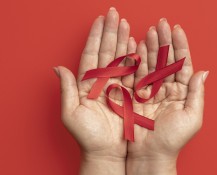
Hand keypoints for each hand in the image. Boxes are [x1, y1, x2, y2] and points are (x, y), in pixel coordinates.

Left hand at [54, 7, 136, 174]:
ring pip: (120, 58)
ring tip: (126, 24)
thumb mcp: (71, 114)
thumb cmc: (88, 136)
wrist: (106, 151)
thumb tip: (57, 68)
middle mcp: (101, 82)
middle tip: (115, 15)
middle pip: (106, 51)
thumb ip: (66, 90)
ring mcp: (116, 86)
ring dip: (123, 40)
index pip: (91, 54)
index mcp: (86, 84)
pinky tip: (135, 44)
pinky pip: (132, 72)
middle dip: (111, 32)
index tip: (101, 20)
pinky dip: (134, 58)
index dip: (96, 36)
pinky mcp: (129, 93)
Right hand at [126, 19, 208, 174]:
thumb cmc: (172, 140)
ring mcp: (151, 91)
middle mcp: (167, 89)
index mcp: (182, 92)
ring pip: (152, 64)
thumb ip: (197, 93)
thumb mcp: (192, 117)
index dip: (180, 46)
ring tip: (149, 32)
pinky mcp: (136, 95)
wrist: (150, 154)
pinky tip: (137, 47)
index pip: (182, 63)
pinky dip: (137, 60)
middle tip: (161, 24)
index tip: (177, 29)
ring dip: (151, 47)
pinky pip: (137, 74)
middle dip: (165, 41)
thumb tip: (203, 72)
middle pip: (167, 60)